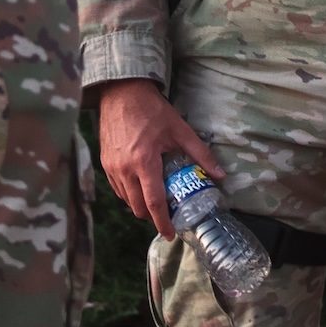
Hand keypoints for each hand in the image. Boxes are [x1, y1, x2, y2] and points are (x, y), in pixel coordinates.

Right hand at [92, 79, 222, 238]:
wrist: (121, 93)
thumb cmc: (152, 110)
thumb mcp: (180, 130)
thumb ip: (201, 154)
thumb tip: (220, 175)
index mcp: (144, 162)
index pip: (154, 203)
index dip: (163, 222)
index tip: (170, 234)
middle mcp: (124, 169)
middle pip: (138, 207)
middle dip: (153, 216)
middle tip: (167, 214)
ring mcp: (111, 168)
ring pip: (126, 200)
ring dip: (140, 205)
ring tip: (156, 199)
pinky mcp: (104, 163)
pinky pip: (117, 189)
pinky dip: (129, 194)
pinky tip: (140, 186)